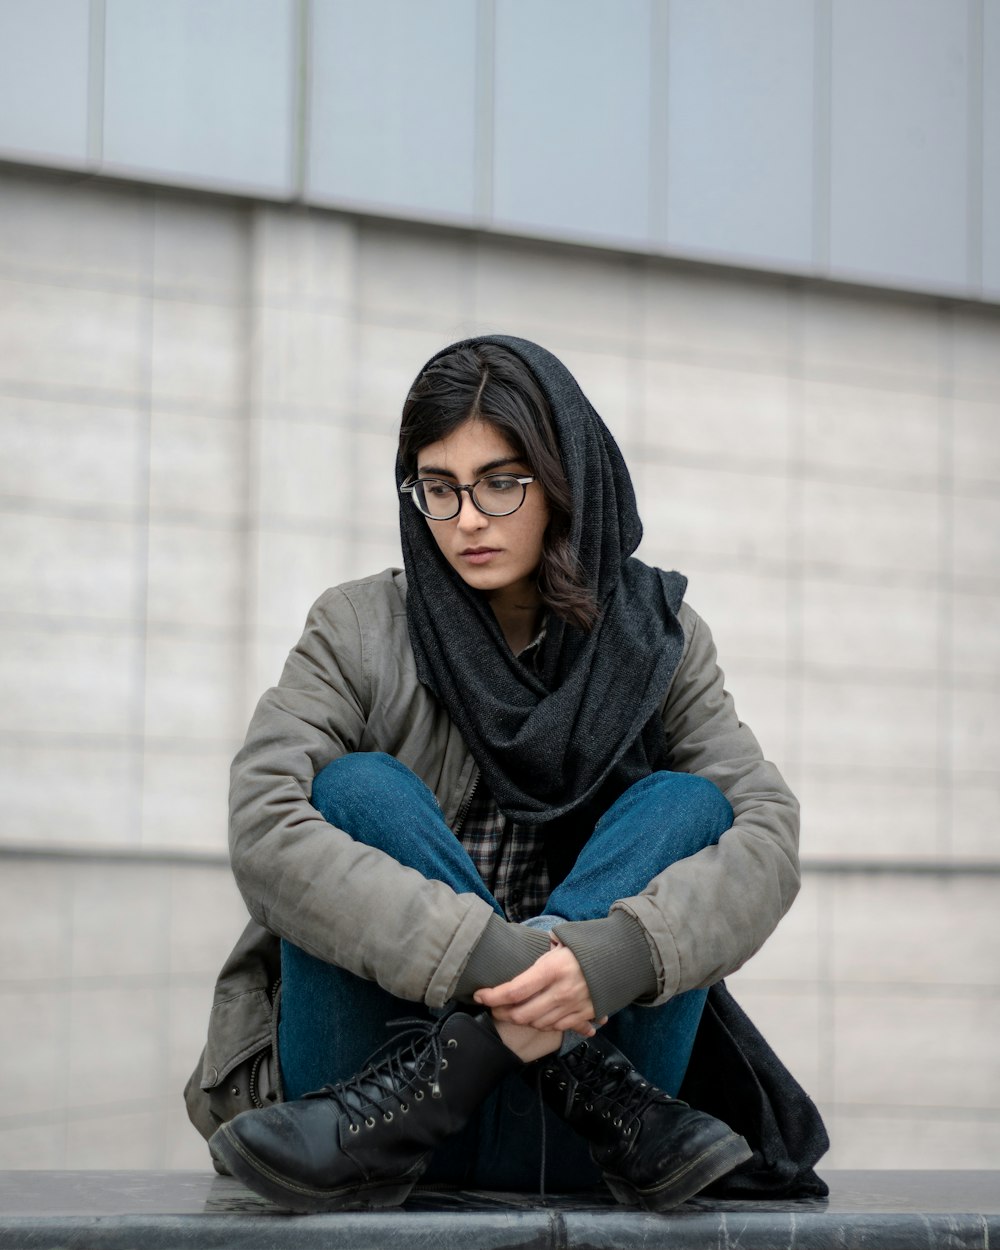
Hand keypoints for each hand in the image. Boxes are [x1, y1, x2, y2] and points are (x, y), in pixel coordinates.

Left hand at [473, 937, 604, 1035]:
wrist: (623, 957)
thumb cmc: (586, 946)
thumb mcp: (561, 942)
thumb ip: (540, 954)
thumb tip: (518, 956)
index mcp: (552, 969)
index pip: (514, 990)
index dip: (493, 996)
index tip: (479, 995)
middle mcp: (561, 991)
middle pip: (522, 1013)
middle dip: (501, 1012)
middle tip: (492, 1006)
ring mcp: (573, 1007)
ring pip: (536, 1023)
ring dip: (520, 1019)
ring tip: (510, 1010)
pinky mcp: (583, 1015)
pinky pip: (556, 1027)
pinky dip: (541, 1024)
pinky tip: (535, 1015)